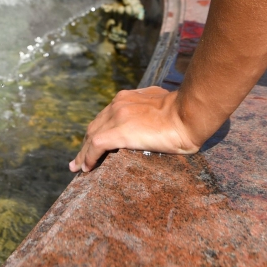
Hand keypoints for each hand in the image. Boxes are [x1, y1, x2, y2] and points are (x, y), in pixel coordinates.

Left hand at [69, 87, 202, 171]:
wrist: (189, 114)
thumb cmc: (185, 113)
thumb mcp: (164, 105)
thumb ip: (153, 108)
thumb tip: (156, 118)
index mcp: (128, 97)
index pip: (106, 116)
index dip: (98, 130)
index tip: (93, 141)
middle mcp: (119, 104)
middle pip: (95, 126)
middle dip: (86, 142)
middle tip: (79, 159)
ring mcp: (117, 117)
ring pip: (92, 136)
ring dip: (84, 153)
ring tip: (77, 167)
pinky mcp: (119, 132)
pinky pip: (97, 146)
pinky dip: (89, 158)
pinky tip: (87, 169)